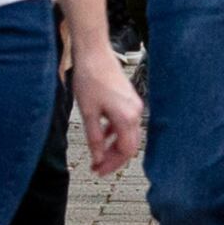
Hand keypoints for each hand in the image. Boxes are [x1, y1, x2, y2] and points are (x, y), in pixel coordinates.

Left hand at [73, 44, 145, 179]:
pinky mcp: (129, 100)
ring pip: (127, 135)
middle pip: (129, 145)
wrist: (94, 53)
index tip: (98, 170)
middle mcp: (135, 112)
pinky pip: (125, 122)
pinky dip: (114, 132)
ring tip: (97, 153)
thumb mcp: (88, 112)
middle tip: (97, 166)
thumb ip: (94, 138)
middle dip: (113, 158)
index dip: (112, 164)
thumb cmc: (90, 78)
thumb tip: (97, 157)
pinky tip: (102, 133)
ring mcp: (134, 105)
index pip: (126, 151)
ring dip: (113, 146)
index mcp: (126, 117)